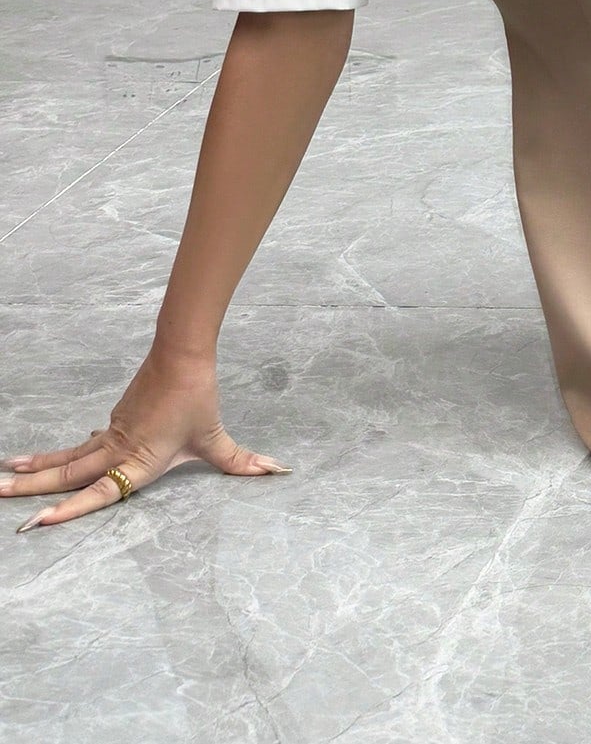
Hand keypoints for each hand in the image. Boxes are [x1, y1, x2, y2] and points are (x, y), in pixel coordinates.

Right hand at [2, 342, 291, 532]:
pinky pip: (81, 445)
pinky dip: (58, 455)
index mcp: (140, 460)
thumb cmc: (197, 396)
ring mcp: (111, 435)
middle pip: (69, 473)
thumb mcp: (216, 437)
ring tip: (4, 476)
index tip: (40, 521)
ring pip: (68, 457)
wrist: (182, 353)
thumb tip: (277, 471)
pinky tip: (41, 461)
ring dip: (37, 468)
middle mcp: (118, 450)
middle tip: (0, 494)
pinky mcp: (112, 422)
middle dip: (33, 488)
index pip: (100, 491)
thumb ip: (241, 461)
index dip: (71, 509)